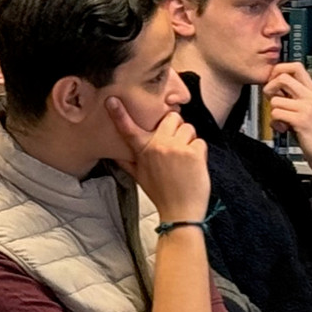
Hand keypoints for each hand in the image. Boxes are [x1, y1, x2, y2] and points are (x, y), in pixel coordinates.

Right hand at [106, 97, 210, 225]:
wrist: (180, 211)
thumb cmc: (160, 193)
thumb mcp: (138, 177)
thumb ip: (127, 161)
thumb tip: (114, 154)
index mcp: (142, 150)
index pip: (127, 129)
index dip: (118, 114)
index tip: (111, 100)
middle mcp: (158, 145)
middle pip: (172, 118)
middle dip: (176, 127)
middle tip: (175, 143)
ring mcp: (177, 148)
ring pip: (188, 128)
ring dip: (188, 140)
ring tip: (184, 157)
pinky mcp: (194, 152)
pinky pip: (199, 141)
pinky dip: (199, 152)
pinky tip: (193, 165)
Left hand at [265, 62, 311, 178]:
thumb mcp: (306, 110)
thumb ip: (293, 97)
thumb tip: (273, 86)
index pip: (295, 66)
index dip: (278, 70)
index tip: (272, 82)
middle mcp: (311, 97)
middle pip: (283, 77)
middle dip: (269, 88)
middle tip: (271, 100)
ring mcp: (307, 108)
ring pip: (275, 100)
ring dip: (273, 112)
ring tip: (282, 121)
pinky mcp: (301, 120)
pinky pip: (276, 113)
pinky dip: (275, 123)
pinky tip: (283, 129)